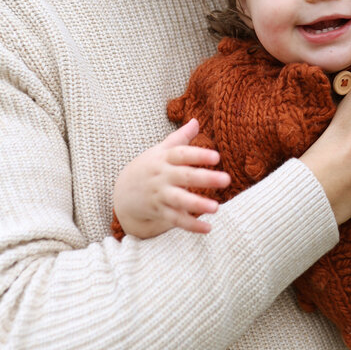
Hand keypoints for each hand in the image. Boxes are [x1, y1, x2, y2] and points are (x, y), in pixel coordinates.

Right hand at [113, 119, 230, 237]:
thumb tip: (196, 120)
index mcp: (165, 159)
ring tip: (216, 208)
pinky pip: (176, 220)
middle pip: (185, 176)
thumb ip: (180, 137)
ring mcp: (160, 195)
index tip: (217, 157)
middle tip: (227, 179)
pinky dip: (191, 225)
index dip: (198, 155)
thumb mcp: (161, 150)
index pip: (182, 155)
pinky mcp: (160, 211)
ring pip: (179, 200)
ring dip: (197, 204)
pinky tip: (208, 228)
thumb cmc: (149, 167)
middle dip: (205, 178)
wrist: (123, 192)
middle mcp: (163, 176)